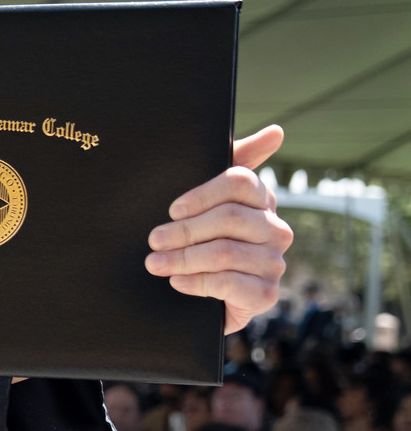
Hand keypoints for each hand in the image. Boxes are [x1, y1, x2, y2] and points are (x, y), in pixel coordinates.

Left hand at [145, 126, 292, 332]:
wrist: (202, 299)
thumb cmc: (202, 240)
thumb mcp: (206, 202)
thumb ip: (235, 161)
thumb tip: (276, 132)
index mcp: (261, 201)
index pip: (241, 182)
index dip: (203, 194)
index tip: (172, 209)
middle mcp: (275, 229)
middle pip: (230, 218)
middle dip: (184, 231)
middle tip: (154, 240)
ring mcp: (274, 263)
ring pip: (225, 252)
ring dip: (183, 258)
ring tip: (155, 263)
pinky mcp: (266, 294)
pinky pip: (230, 284)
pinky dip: (197, 282)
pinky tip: (177, 282)